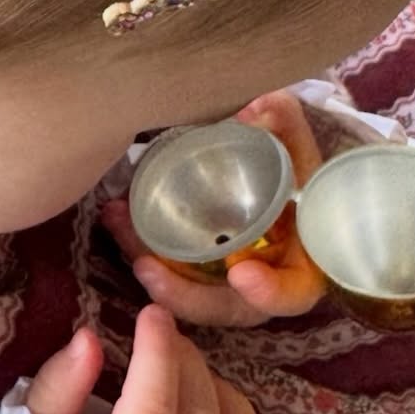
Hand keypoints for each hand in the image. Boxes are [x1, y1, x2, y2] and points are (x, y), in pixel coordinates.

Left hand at [99, 91, 327, 327]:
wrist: (269, 178)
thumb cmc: (292, 171)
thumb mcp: (296, 148)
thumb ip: (284, 124)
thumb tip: (258, 107)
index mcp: (298, 267)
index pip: (291, 296)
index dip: (269, 292)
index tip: (241, 273)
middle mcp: (258, 287)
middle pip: (220, 306)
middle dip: (180, 290)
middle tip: (146, 265)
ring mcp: (221, 284)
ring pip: (183, 292)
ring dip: (147, 265)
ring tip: (118, 223)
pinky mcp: (189, 271)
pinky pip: (164, 270)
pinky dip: (138, 246)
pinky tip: (115, 214)